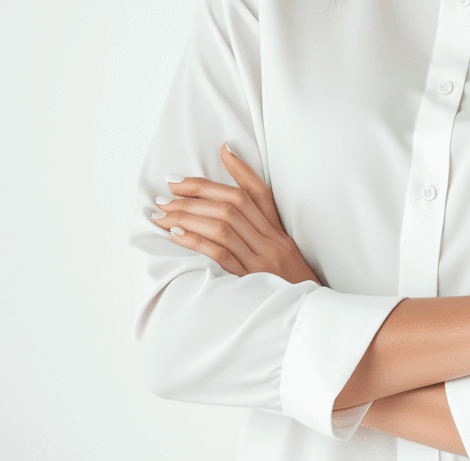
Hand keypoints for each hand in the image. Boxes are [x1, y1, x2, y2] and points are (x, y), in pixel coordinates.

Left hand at [150, 144, 319, 284]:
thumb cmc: (288, 284)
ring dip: (188, 216)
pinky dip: (196, 241)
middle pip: (233, 205)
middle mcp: (271, 241)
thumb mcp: (280, 252)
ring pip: (223, 227)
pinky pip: (220, 254)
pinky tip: (176, 235)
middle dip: (197, 194)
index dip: (237, 170)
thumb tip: (232, 201)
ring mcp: (261, 260)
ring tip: (163, 213)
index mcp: (277, 231)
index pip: (257, 193)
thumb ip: (260, 229)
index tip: (217, 153)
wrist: (306, 315)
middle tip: (167, 191)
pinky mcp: (250, 280)